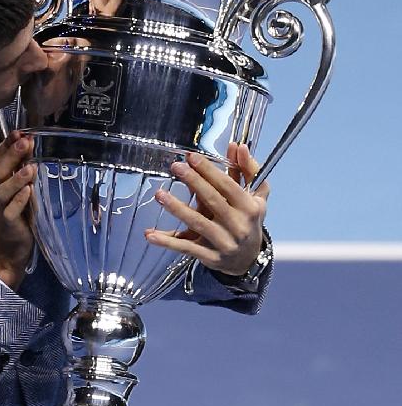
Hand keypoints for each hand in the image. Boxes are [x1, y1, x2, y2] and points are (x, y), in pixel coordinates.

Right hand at [0, 130, 35, 289]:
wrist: (4, 254)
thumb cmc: (15, 222)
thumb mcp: (17, 195)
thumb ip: (23, 177)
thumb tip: (34, 154)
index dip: (6, 144)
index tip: (20, 132)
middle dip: (11, 155)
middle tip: (26, 141)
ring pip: (2, 189)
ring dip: (16, 177)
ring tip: (30, 167)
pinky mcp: (7, 224)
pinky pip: (11, 211)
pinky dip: (19, 201)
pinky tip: (28, 192)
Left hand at [144, 142, 270, 275]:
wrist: (247, 259)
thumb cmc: (248, 221)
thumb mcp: (255, 196)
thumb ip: (247, 170)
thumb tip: (238, 146)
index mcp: (249, 207)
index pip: (228, 186)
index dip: (210, 171)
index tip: (192, 157)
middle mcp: (237, 225)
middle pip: (213, 201)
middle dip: (194, 182)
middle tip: (176, 167)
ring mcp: (222, 242)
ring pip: (198, 223)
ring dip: (177, 208)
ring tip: (160, 195)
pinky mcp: (208, 256)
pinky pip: (185, 248)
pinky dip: (167, 242)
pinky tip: (150, 235)